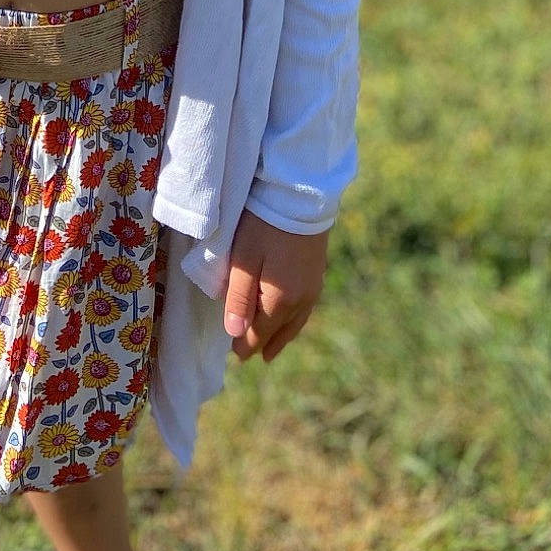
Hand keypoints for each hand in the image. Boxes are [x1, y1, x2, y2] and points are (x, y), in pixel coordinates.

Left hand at [221, 208, 328, 362]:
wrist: (300, 195)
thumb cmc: (264, 226)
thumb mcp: (243, 259)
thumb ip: (239, 298)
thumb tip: (236, 334)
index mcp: (280, 302)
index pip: (258, 336)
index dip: (243, 346)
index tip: (232, 355)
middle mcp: (301, 301)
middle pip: (278, 333)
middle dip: (261, 344)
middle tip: (245, 355)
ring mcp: (313, 289)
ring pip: (294, 324)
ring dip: (279, 337)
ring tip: (269, 351)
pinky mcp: (318, 276)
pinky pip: (304, 311)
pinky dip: (293, 322)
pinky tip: (290, 321)